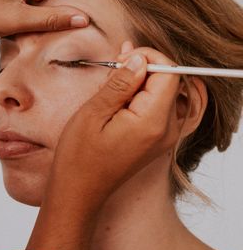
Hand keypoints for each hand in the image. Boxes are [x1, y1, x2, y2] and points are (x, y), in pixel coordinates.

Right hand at [27, 43, 181, 249]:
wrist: (79, 191)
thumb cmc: (79, 156)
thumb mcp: (93, 112)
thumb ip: (120, 84)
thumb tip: (139, 59)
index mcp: (152, 122)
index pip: (170, 74)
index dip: (149, 58)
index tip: (122, 58)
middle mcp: (166, 130)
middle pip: (171, 82)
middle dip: (146, 67)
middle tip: (115, 65)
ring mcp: (164, 137)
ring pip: (166, 93)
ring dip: (143, 81)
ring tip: (113, 81)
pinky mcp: (156, 140)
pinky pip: (160, 108)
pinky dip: (143, 95)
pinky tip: (118, 95)